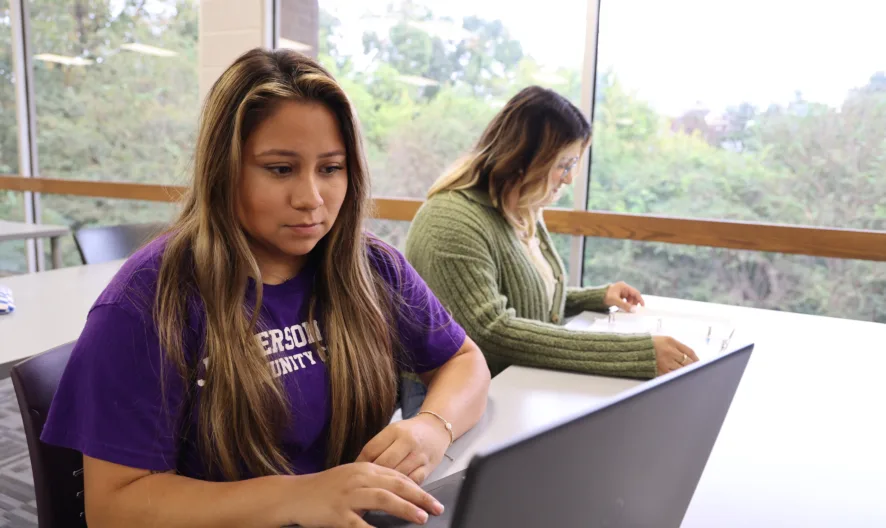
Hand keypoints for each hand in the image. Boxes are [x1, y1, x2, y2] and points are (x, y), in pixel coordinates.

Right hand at [286, 462, 443, 527]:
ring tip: (421, 517)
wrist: (295, 495)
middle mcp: (359, 479)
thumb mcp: (352, 478)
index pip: (398, 476)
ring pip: (383, 499)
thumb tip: (400, 490)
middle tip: (436, 507)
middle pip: (396, 485)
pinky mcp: (338, 514)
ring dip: (405, 508)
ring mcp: (348, 496)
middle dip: (420, 496)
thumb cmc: (325, 488)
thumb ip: (374, 481)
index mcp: (364, 469)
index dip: (417, 488)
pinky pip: (359, 523)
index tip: (431, 498)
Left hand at [357, 414, 450, 484]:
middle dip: (372, 477)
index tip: (352, 474)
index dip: (359, 464)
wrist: (436, 429)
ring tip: (375, 493)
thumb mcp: (392, 432)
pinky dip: (403, 490)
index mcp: (394, 430)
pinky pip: (413, 482)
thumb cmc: (409, 432)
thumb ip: (377, 447)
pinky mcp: (429, 467)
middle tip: (363, 486)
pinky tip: (395, 494)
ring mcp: (419, 455)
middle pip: (384, 464)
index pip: (371, 449)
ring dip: (386, 485)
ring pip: (398, 475)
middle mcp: (407, 441)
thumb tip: (356, 467)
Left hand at [604, 281, 644, 311]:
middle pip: (633, 296)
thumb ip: (625, 305)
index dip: (639, 299)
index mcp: (623, 286)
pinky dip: (626, 305)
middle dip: (633, 303)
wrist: (596, 297)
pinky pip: (625, 301)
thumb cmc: (604, 296)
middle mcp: (623, 288)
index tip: (642, 305)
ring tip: (626, 309)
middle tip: (632, 309)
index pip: (635, 292)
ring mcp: (621, 292)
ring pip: (629, 299)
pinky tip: (623, 308)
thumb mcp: (615, 301)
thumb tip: (633, 309)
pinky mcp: (619, 296)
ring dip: (629, 305)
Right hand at [653, 336, 698, 374]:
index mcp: (671, 342)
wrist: (634, 350)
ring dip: (686, 372)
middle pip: (687, 362)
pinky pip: (672, 376)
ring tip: (688, 374)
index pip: (689, 352)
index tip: (698, 363)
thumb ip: (678, 347)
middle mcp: (669, 352)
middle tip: (696, 370)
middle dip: (693, 367)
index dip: (696, 359)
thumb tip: (691, 357)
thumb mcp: (665, 340)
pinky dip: (676, 376)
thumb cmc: (650, 344)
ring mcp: (665, 362)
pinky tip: (678, 377)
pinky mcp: (659, 371)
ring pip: (681, 370)